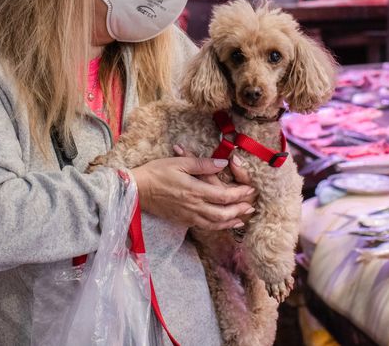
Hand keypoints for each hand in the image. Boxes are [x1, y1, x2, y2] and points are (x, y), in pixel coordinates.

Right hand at [132, 156, 255, 230]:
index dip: (240, 194)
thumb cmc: (156, 172)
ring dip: (231, 221)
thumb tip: (223, 163)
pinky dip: (217, 226)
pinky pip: (204, 226)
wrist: (136, 190)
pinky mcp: (182, 220)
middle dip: (239, 210)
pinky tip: (222, 223)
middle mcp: (194, 206)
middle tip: (251, 206)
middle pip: (223, 213)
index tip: (250, 190)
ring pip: (215, 223)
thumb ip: (203, 164)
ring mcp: (188, 216)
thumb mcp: (179, 162)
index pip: (224, 195)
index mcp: (195, 190)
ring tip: (243, 219)